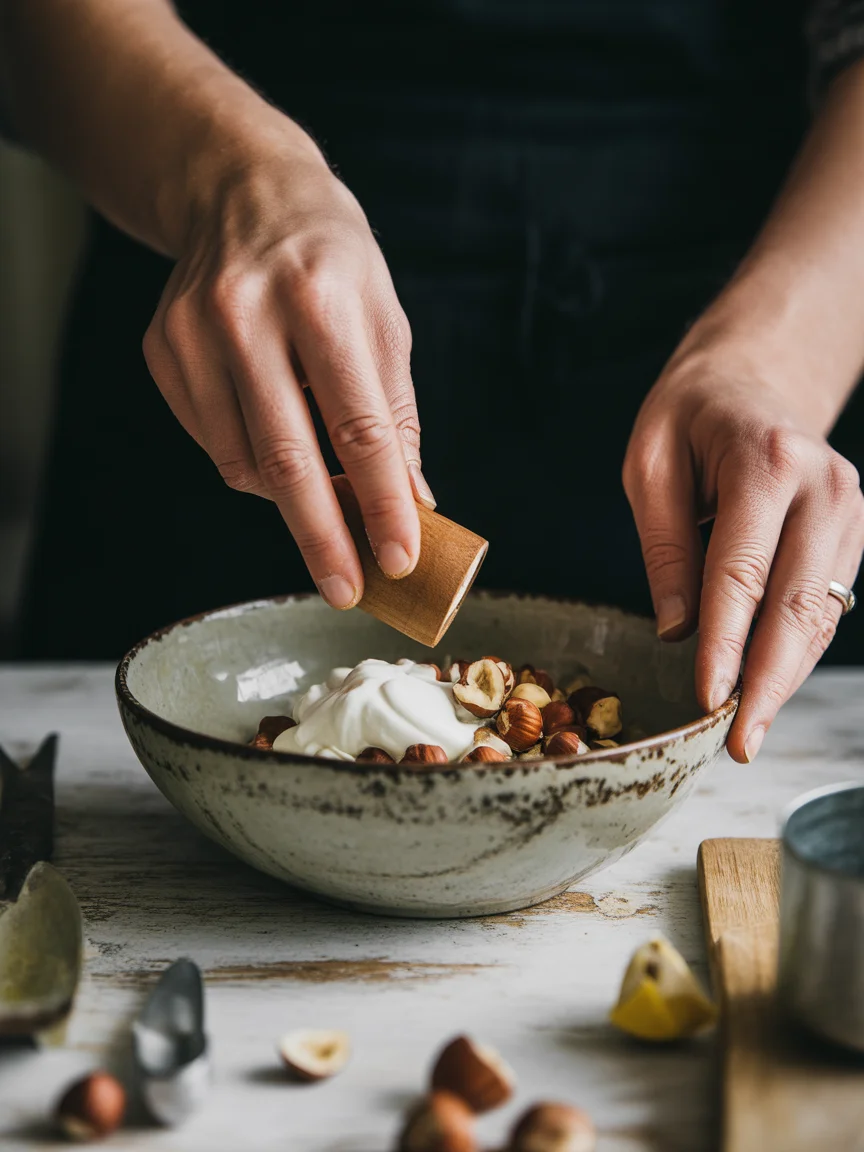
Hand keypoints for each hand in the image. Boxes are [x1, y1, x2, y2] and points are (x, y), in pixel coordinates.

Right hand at [142, 138, 433, 609]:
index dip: (382, 503)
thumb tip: (412, 505)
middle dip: (323, 537)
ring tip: (320, 488)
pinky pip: (212, 443)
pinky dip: (251, 464)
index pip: (359, 428)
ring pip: (243, 463)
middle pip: (288, 459)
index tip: (400, 560)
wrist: (241, 191)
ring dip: (289, 498)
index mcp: (322, 301)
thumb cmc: (333, 263)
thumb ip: (394, 416)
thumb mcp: (383, 322)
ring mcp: (193, 333)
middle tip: (346, 591)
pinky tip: (273, 436)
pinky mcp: (162, 350)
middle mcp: (248, 315)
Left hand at [623, 346, 863, 762]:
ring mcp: (848, 511)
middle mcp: (823, 488)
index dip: (726, 642)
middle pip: (796, 604)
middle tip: (739, 743)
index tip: (707, 699)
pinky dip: (798, 649)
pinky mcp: (852, 531)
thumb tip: (677, 630)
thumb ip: (665, 545)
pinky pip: (826, 604)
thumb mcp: (650, 464)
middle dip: (767, 682)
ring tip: (749, 731)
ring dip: (787, 676)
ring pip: (820, 613)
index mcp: (766, 463)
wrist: (755, 377)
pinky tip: (770, 686)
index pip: (742, 571)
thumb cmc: (689, 417)